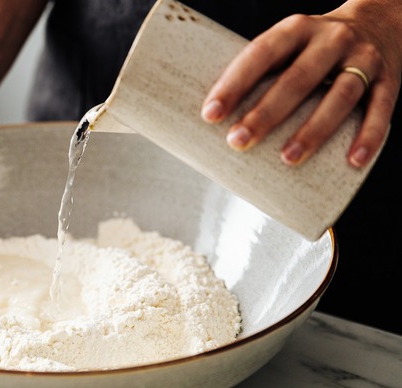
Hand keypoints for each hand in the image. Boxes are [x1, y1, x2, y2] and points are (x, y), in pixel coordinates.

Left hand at [201, 0, 401, 167]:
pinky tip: (353, 161)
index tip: (211, 115)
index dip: (234, 84)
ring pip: (339, 96)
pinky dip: (368, 136)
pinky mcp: (390, 78)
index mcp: (296, 29)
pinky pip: (381, 109)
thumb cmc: (314, 47)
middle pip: (297, 79)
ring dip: (313, 130)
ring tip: (288, 158)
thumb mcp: (289, 44)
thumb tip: (214, 120)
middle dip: (266, 113)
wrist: (381, 20)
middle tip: (238, 142)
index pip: (261, 54)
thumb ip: (261, 73)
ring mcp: (363, 58)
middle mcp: (331, 39)